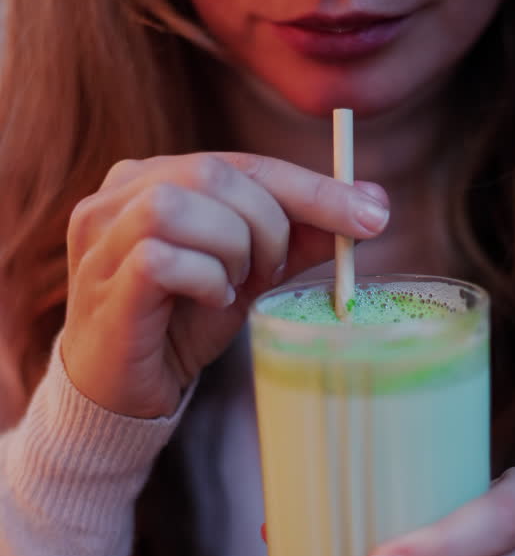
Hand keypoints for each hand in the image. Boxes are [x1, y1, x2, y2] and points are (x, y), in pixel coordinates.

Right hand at [61, 152, 388, 417]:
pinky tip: (212, 301)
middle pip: (212, 172)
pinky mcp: (101, 283)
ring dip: (230, 249)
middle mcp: (117, 196)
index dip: (311, 187)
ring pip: (177, 205)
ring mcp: (101, 238)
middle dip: (267, 223)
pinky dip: (203, 278)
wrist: (126, 392)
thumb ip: (300, 236)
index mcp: (153, 177)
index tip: (372, 213)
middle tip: (272, 271)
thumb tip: (371, 204)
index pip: (243, 163)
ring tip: (233, 285)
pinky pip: (158, 258)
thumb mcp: (251, 272)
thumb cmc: (182, 322)